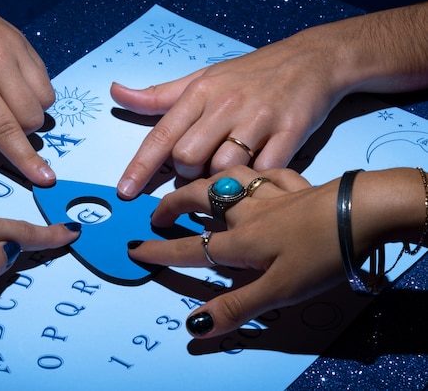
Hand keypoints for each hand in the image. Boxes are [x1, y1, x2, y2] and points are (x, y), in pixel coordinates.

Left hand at [0, 0, 55, 182]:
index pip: (6, 129)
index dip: (25, 159)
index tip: (45, 178)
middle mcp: (1, 63)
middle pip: (32, 117)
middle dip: (21, 133)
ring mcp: (15, 49)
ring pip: (45, 98)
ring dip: (32, 113)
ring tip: (5, 106)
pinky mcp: (22, 40)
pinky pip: (45, 76)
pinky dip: (36, 91)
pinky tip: (11, 87)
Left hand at [112, 34, 341, 198]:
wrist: (311, 60)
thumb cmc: (249, 74)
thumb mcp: (202, 78)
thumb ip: (159, 95)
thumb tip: (116, 93)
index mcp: (199, 93)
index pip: (161, 135)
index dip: (140, 167)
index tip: (125, 192)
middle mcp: (225, 105)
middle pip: (188, 158)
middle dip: (187, 172)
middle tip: (200, 165)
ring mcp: (258, 120)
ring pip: (222, 169)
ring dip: (219, 180)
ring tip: (228, 168)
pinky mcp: (290, 134)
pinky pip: (261, 172)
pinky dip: (253, 181)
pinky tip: (255, 174)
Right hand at [128, 166, 346, 337]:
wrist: (364, 213)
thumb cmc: (320, 254)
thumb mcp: (279, 291)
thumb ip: (236, 306)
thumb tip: (193, 326)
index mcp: (241, 241)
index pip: (190, 248)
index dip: (160, 251)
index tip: (135, 247)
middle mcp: (249, 213)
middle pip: (201, 200)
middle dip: (174, 204)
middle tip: (158, 212)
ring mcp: (274, 194)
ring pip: (230, 179)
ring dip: (208, 180)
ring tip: (199, 186)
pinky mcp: (299, 185)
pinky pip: (269, 173)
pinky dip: (256, 174)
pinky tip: (257, 177)